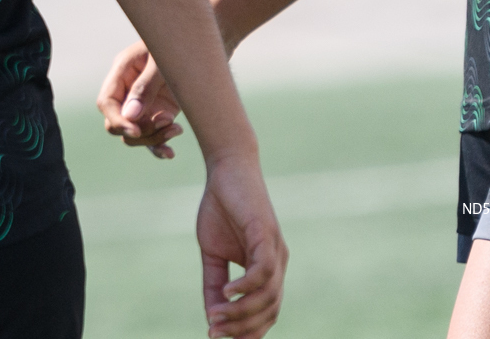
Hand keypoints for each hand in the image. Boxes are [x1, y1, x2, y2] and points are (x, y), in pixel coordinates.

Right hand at [97, 40, 184, 157]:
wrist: (204, 45)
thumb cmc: (181, 44)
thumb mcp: (162, 61)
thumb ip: (145, 86)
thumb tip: (130, 116)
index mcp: (123, 71)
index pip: (106, 103)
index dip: (117, 120)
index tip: (135, 130)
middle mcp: (129, 90)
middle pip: (117, 123)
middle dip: (139, 130)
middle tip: (166, 121)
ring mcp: (145, 104)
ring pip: (135, 134)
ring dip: (153, 138)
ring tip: (177, 129)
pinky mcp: (161, 112)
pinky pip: (152, 137)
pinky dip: (158, 146)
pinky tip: (170, 153)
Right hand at [196, 157, 285, 338]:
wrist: (226, 169)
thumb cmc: (221, 208)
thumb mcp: (212, 253)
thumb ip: (214, 283)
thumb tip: (212, 317)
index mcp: (268, 269)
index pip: (266, 312)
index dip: (246, 331)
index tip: (217, 337)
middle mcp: (277, 263)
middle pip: (269, 310)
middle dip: (242, 328)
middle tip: (214, 333)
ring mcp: (274, 249)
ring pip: (268, 296)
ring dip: (241, 312)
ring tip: (216, 317)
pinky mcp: (266, 234)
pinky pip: (262, 271)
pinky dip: (246, 286)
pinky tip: (226, 291)